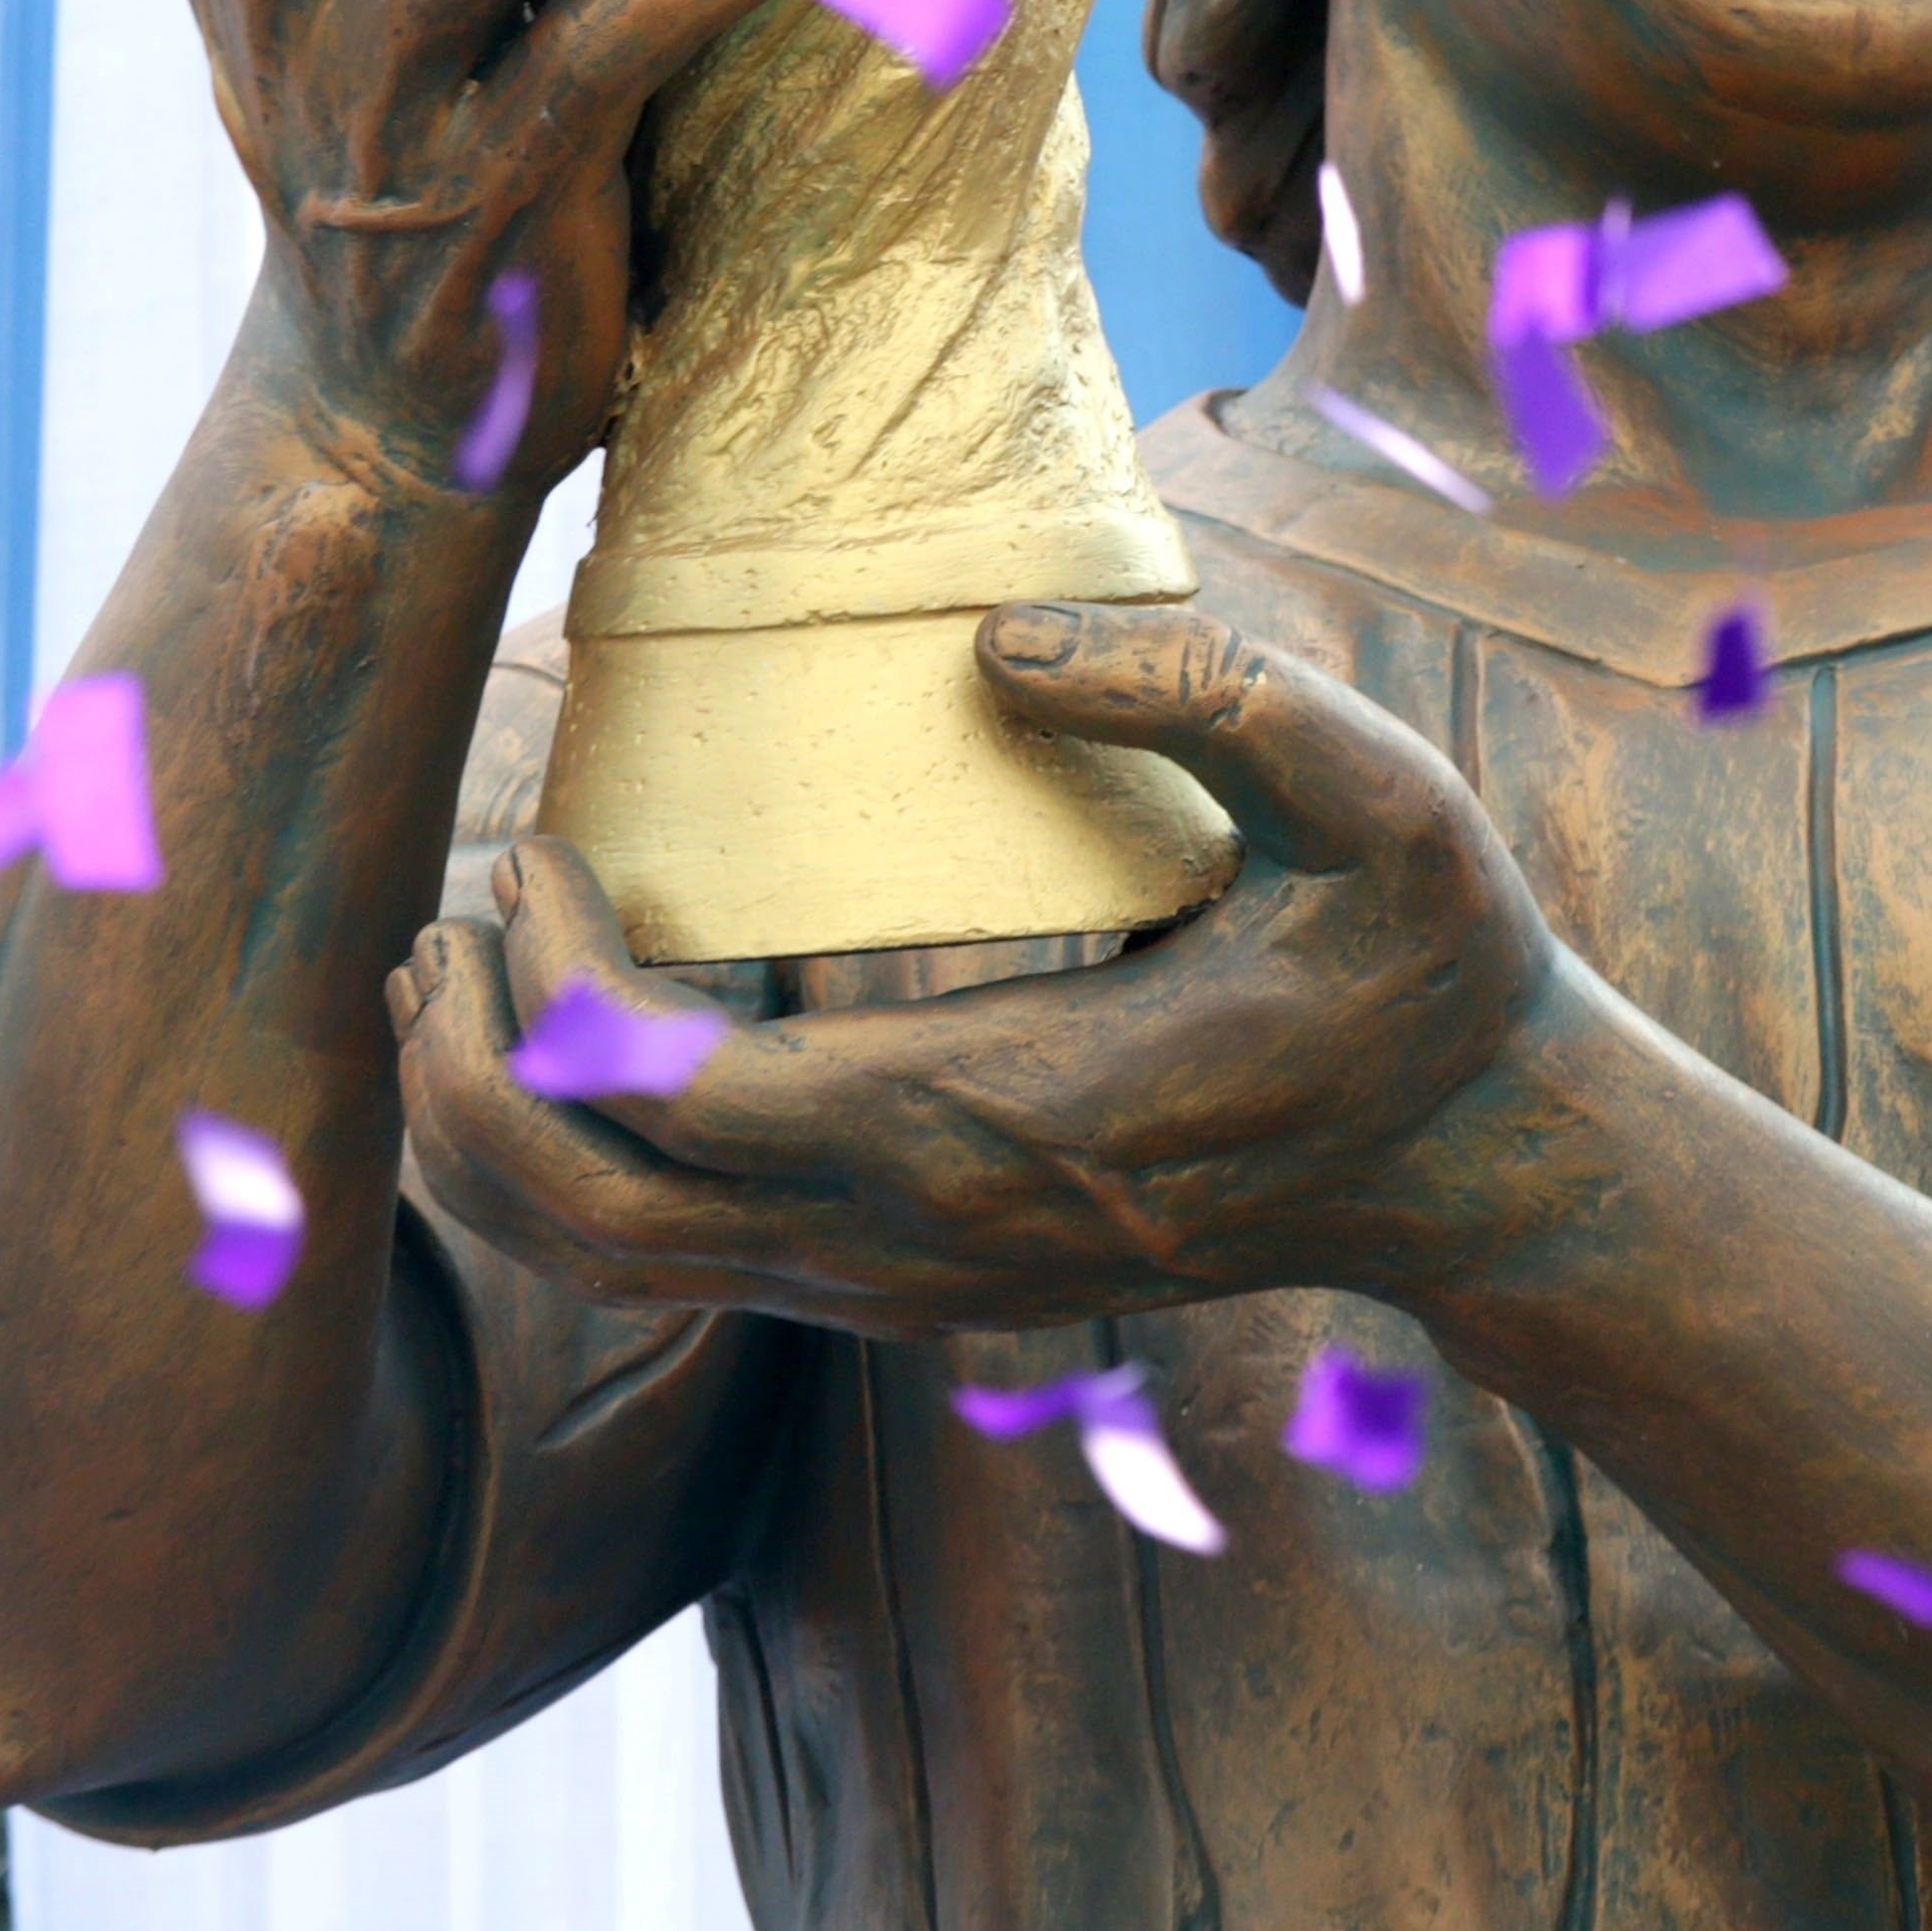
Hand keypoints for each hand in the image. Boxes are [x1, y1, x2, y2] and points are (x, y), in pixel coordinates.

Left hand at [384, 605, 1573, 1330]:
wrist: (1479, 1166)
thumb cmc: (1428, 968)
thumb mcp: (1382, 799)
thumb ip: (1208, 695)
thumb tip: (991, 641)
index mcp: (997, 1115)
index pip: (665, 1098)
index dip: (553, 979)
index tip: (546, 842)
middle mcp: (923, 1234)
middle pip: (581, 1211)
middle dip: (463, 1068)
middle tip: (452, 913)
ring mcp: (913, 1284)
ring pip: (609, 1263)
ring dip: (495, 1133)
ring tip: (465, 978)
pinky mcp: (918, 1289)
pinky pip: (682, 1264)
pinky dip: (578, 1168)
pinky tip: (585, 1040)